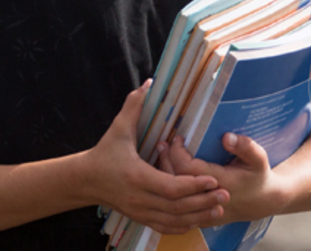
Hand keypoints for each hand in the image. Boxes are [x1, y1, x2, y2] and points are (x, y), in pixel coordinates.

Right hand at [84, 81, 227, 234]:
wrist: (85, 181)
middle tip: (226, 195)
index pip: (170, 187)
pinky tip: (199, 219)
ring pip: (174, 220)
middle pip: (177, 207)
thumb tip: (150, 83)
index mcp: (137, 177)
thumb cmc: (104, 153)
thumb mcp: (118, 129)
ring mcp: (140, 211)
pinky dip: (184, 225)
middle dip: (203, 202)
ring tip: (219, 210)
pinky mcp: (140, 218)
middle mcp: (139, 198)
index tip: (213, 179)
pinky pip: (165, 227)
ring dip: (198, 216)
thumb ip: (134, 106)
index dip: (193, 185)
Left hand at [165, 133, 287, 225]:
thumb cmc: (258, 176)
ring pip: (174, 195)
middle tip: (163, 144)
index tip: (178, 138)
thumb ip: (245, 146)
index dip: (178, 153)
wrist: (262, 202)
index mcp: (222, 183)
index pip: (189, 169)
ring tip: (162, 154)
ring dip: (165, 173)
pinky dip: (170, 188)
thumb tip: (226, 136)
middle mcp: (209, 199)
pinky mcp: (199, 216)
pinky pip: (178, 204)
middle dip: (166, 160)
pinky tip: (167, 173)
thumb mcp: (258, 158)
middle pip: (177, 182)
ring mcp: (203, 210)